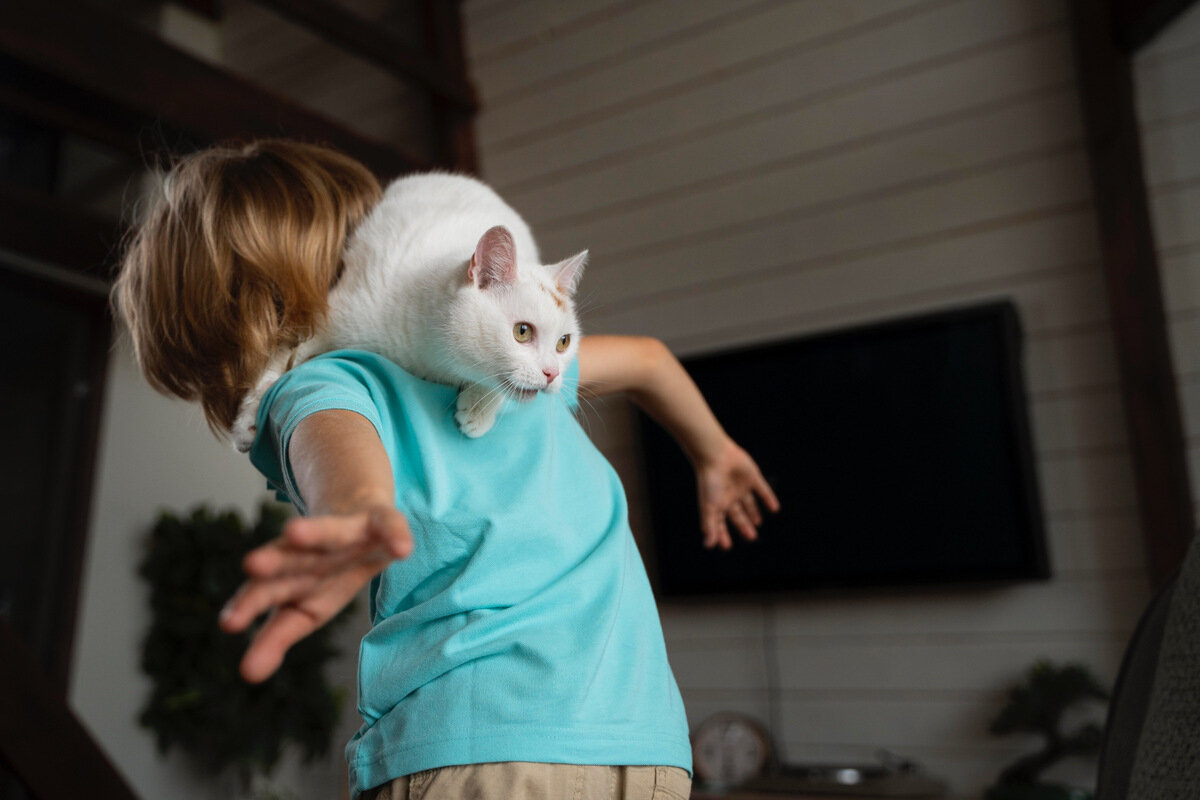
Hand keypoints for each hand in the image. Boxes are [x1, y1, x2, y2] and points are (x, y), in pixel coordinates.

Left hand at [219, 505, 412, 682]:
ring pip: (329, 532)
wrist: (358, 519)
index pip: (265, 591)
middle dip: (273, 562)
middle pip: (290, 559)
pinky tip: (403, 549)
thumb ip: (274, 638)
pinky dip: (395, 534)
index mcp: (290, 576)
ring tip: (294, 532)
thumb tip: (247, 675)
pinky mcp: (380, 520)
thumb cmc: (327, 575)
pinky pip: (389, 526)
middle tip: (252, 565)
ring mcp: (347, 532)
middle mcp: (313, 552)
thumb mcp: (303, 609)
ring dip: (315, 532)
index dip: (248, 605)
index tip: (229, 624)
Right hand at [695, 438, 779, 549]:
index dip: (723, 534)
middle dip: (743, 525)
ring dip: (754, 513)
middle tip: (751, 536)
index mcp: (718, 504)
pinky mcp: (752, 477)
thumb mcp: (709, 507)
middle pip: (737, 514)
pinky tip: (775, 509)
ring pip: (749, 503)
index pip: (721, 523)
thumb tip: (709, 546)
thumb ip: (709, 526)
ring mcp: (741, 486)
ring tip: (758, 522)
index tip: (727, 546)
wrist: (716, 456)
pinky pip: (762, 490)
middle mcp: (729, 496)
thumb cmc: (710, 482)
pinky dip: (768, 499)